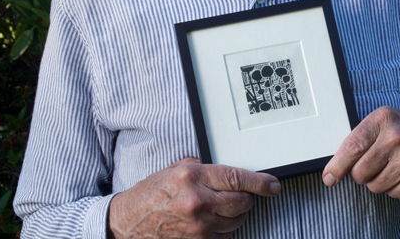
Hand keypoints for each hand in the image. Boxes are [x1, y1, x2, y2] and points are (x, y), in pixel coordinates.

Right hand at [107, 158, 280, 238]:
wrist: (126, 222)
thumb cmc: (152, 194)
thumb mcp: (176, 169)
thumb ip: (205, 168)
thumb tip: (233, 171)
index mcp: (192, 177)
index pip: (238, 179)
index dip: (261, 183)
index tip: (273, 185)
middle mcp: (197, 202)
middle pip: (242, 202)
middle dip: (247, 198)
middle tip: (242, 195)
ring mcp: (197, 226)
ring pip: (236, 220)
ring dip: (235, 215)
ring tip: (219, 208)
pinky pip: (225, 236)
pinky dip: (224, 229)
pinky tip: (210, 222)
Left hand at [321, 107, 399, 197]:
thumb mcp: (385, 119)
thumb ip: (361, 138)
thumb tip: (336, 167)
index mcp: (383, 119)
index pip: (352, 148)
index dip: (336, 166)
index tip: (329, 177)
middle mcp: (396, 138)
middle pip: (360, 173)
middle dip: (361, 173)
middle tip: (373, 164)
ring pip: (374, 186)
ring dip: (378, 181)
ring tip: (392, 166)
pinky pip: (392, 194)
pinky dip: (394, 187)